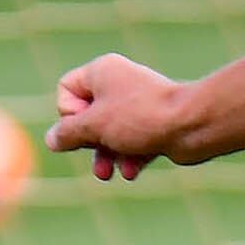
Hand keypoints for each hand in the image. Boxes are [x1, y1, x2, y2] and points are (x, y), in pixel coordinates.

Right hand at [52, 52, 201, 180]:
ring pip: (109, 135)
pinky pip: (131, 143)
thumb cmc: (140, 118)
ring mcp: (138, 106)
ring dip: (106, 156)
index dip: (68, 113)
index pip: (66, 89)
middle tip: (98, 150)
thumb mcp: (94, 126)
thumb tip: (51, 140)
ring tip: (107, 173)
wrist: (193, 126)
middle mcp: (119, 84)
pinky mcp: (154, 125)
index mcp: (102, 71)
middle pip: (87, 117)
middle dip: (89, 142)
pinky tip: (132, 171)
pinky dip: (129, 158)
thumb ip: (68, 133)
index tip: (85, 123)